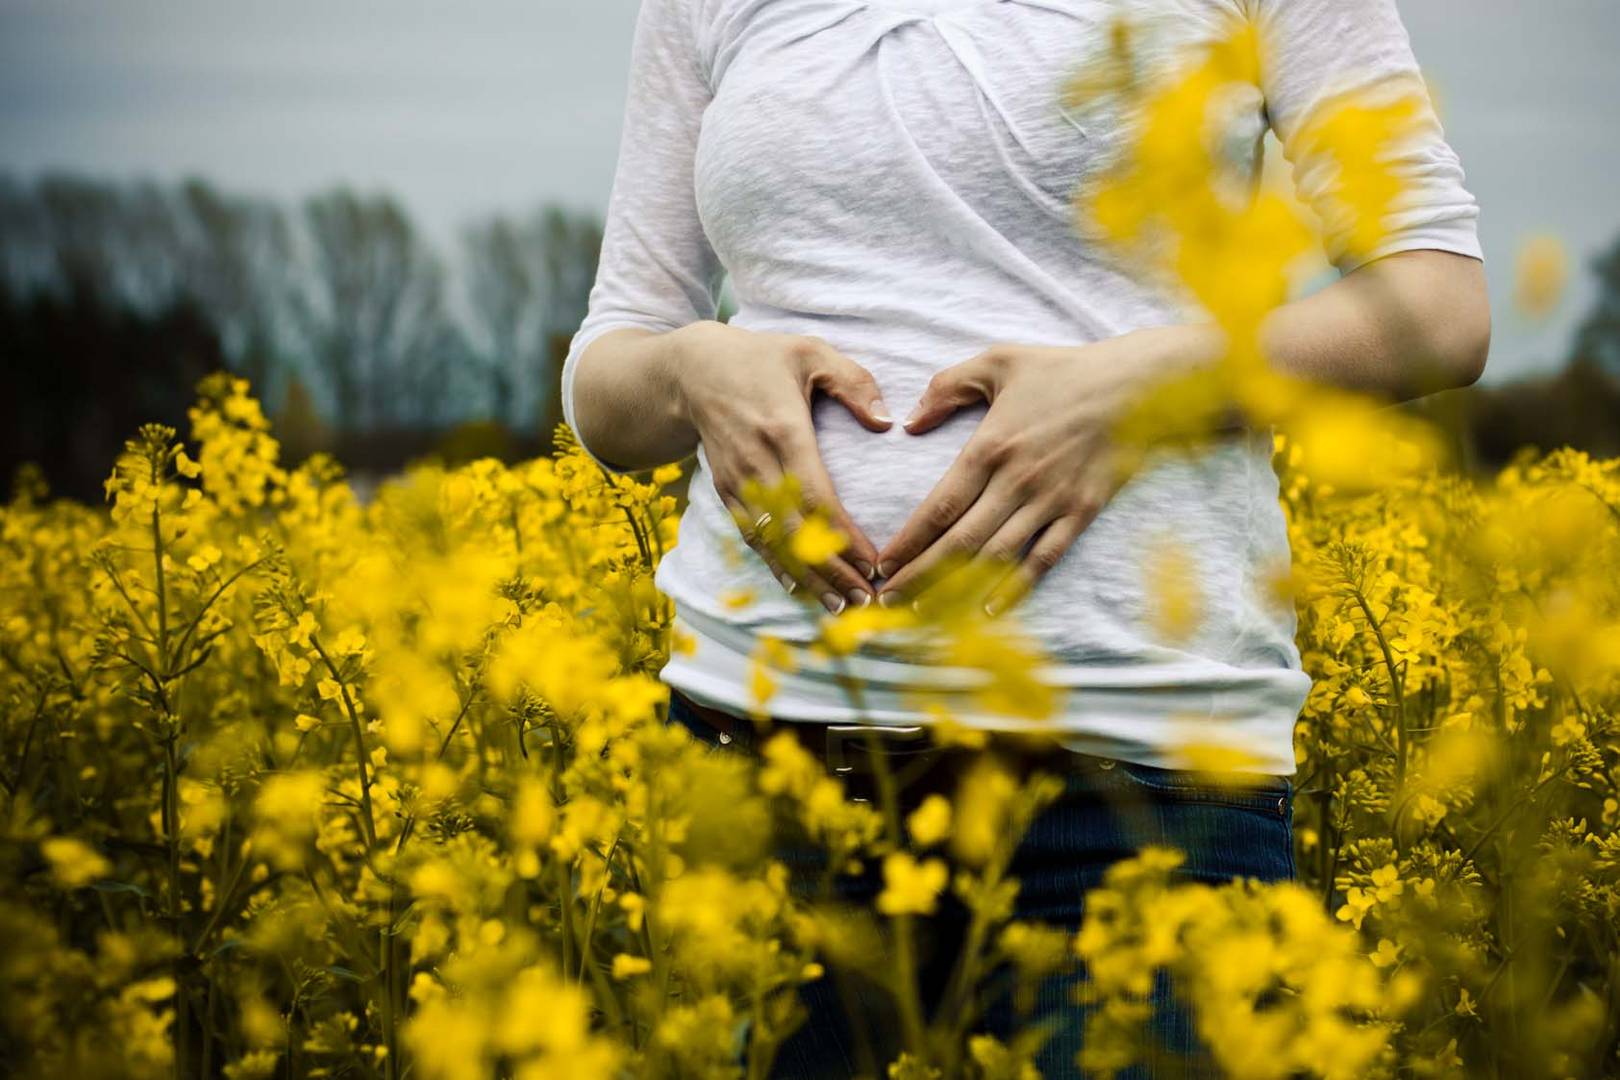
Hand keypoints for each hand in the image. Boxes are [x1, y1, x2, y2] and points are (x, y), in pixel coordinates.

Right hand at [672, 321, 891, 613]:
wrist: (690, 369)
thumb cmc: (759, 358)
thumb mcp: (810, 352)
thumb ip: (854, 382)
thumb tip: (886, 422)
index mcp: (782, 430)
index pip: (816, 496)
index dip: (843, 536)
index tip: (872, 563)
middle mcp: (756, 463)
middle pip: (795, 530)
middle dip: (831, 571)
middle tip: (866, 601)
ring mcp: (737, 482)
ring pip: (773, 542)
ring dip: (807, 578)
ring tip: (840, 608)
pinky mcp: (727, 492)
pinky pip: (753, 537)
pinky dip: (777, 566)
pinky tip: (802, 590)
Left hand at [873, 328, 1212, 615]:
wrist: (1138, 385)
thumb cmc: (1063, 370)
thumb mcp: (997, 361)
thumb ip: (947, 388)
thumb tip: (909, 424)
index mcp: (990, 446)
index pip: (940, 506)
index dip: (909, 540)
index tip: (882, 564)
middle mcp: (1017, 481)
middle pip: (960, 542)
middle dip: (920, 575)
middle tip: (889, 602)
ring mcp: (1051, 501)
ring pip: (997, 557)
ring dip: (958, 589)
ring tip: (926, 611)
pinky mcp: (1081, 513)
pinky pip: (1044, 559)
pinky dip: (1016, 588)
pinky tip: (990, 610)